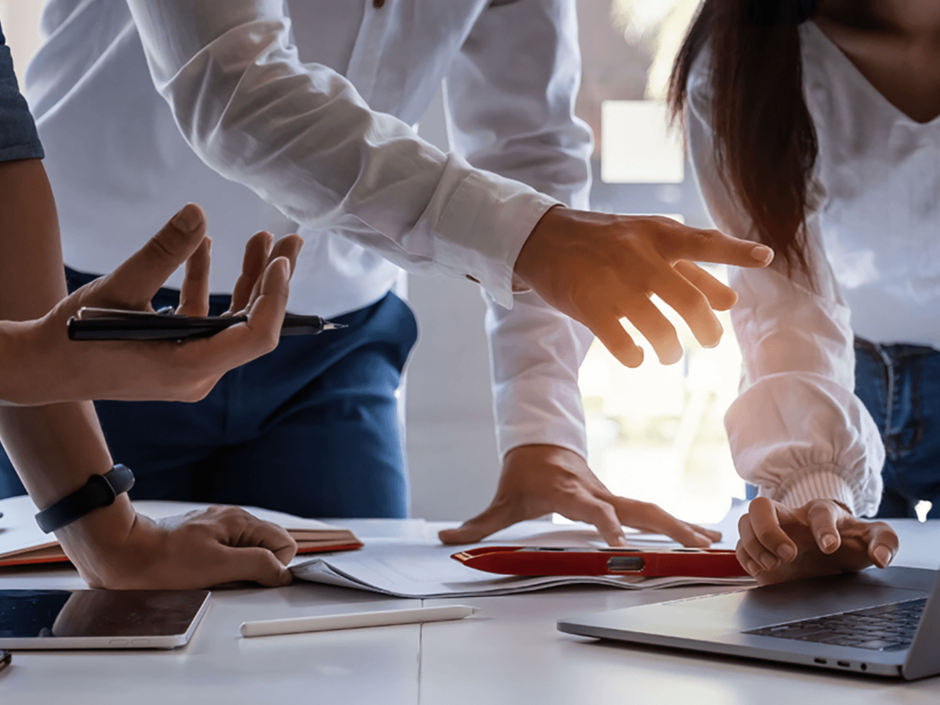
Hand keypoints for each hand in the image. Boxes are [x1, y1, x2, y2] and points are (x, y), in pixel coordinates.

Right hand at [4, 204, 302, 404]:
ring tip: (260, 239)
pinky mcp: (179, 355)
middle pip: (252, 326)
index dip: (275, 298)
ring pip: (233, 321)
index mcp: (189, 368)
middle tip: (290, 240)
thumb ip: (162, 252)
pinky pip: (207, 321)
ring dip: (246, 280)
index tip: (282, 260)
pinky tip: (205, 249)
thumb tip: (198, 212)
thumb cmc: (75, 335)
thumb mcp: (119, 288)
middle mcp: (199, 374)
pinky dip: (208, 287)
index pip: (255, 337)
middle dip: (272, 281)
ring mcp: (190, 366)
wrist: (42, 367)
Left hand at [57, 500, 296, 588]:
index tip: (254, 579)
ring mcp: (215, 527)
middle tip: (229, 579)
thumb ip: (258, 565)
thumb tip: (282, 573)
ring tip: (211, 576)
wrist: (122, 554)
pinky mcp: (200, 537)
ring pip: (246, 551)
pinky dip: (220, 566)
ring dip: (236, 569)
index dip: (275, 566)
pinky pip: (226, 553)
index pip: (284, 543)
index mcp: (240, 521)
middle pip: (266, 547)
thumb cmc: (163, 560)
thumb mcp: (218, 567)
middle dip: (255, 568)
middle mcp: (231, 519)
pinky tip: (200, 572)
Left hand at [438, 445, 720, 546]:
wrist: (539, 440)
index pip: (590, 508)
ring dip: (680, 524)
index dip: (604, 524)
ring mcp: (610, 493)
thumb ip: (477, 524)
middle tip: (693, 543)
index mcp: (568, 490)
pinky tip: (701, 534)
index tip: (620, 543)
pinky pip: (648, 510)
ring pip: (649, 507)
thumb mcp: (501, 500)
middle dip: (665, 526)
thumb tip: (444, 537)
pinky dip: (676, 521)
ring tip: (712, 540)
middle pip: (635, 507)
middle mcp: (595, 490)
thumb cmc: (522, 472)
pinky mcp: (617, 497)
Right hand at [513, 207, 773, 366]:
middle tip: (710, 341)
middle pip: (688, 302)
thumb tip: (730, 300)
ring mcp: (612, 283)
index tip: (767, 257)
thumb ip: (689, 267)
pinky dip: (635, 357)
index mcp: (657, 235)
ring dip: (670, 350)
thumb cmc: (604, 242)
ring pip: (657, 329)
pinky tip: (636, 357)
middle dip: (706, 330)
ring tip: (668, 354)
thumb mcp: (646, 241)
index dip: (736, 250)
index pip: (703, 242)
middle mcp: (638, 256)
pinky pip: (621, 344)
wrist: (543, 238)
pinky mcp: (587, 306)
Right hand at [737, 497, 898, 584]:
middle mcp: (790, 518)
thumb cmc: (850, 543)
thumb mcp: (875, 539)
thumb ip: (885, 542)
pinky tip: (762, 569)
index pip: (818, 511)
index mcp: (821, 512)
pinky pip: (740, 547)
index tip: (829, 547)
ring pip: (745, 523)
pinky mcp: (759, 551)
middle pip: (761, 506)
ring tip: (773, 564)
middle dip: (770, 530)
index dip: (823, 528)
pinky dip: (746, 557)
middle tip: (789, 553)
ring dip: (755, 544)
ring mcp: (771, 532)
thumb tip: (880, 557)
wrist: (833, 556)